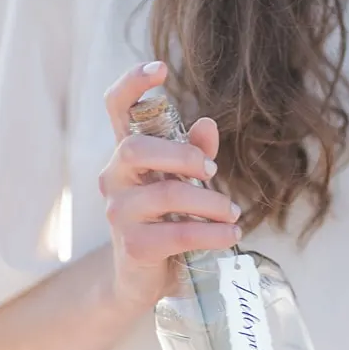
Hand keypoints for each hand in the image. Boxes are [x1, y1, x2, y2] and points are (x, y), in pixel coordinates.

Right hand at [99, 60, 240, 309]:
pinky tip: (232, 235)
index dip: (132, 84)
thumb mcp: (182, 185)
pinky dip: (213, 234)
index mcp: (126, 157)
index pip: (116, 110)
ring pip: (167, 194)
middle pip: (138, 149)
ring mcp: (119, 214)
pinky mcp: (134, 247)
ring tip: (234, 214)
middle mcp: (114, 179)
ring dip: (211, 202)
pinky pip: (179, 233)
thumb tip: (208, 124)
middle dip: (183, 155)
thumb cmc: (165, 224)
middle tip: (213, 170)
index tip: (159, 68)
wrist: (143, 281)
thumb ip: (193, 155)